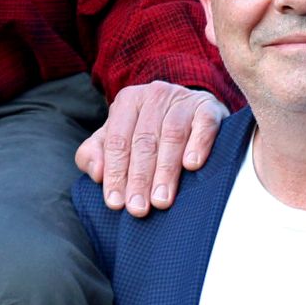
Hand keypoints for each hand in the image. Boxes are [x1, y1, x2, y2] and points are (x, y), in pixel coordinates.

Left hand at [74, 81, 223, 216]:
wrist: (192, 108)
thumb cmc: (149, 130)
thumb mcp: (119, 137)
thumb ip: (97, 153)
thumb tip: (96, 173)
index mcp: (127, 102)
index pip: (117, 141)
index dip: (114, 173)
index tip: (115, 203)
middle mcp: (154, 96)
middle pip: (143, 141)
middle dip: (139, 178)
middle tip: (138, 208)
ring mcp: (183, 100)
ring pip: (172, 136)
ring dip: (165, 170)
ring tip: (161, 200)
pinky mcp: (209, 108)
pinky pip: (204, 125)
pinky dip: (198, 145)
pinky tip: (192, 166)